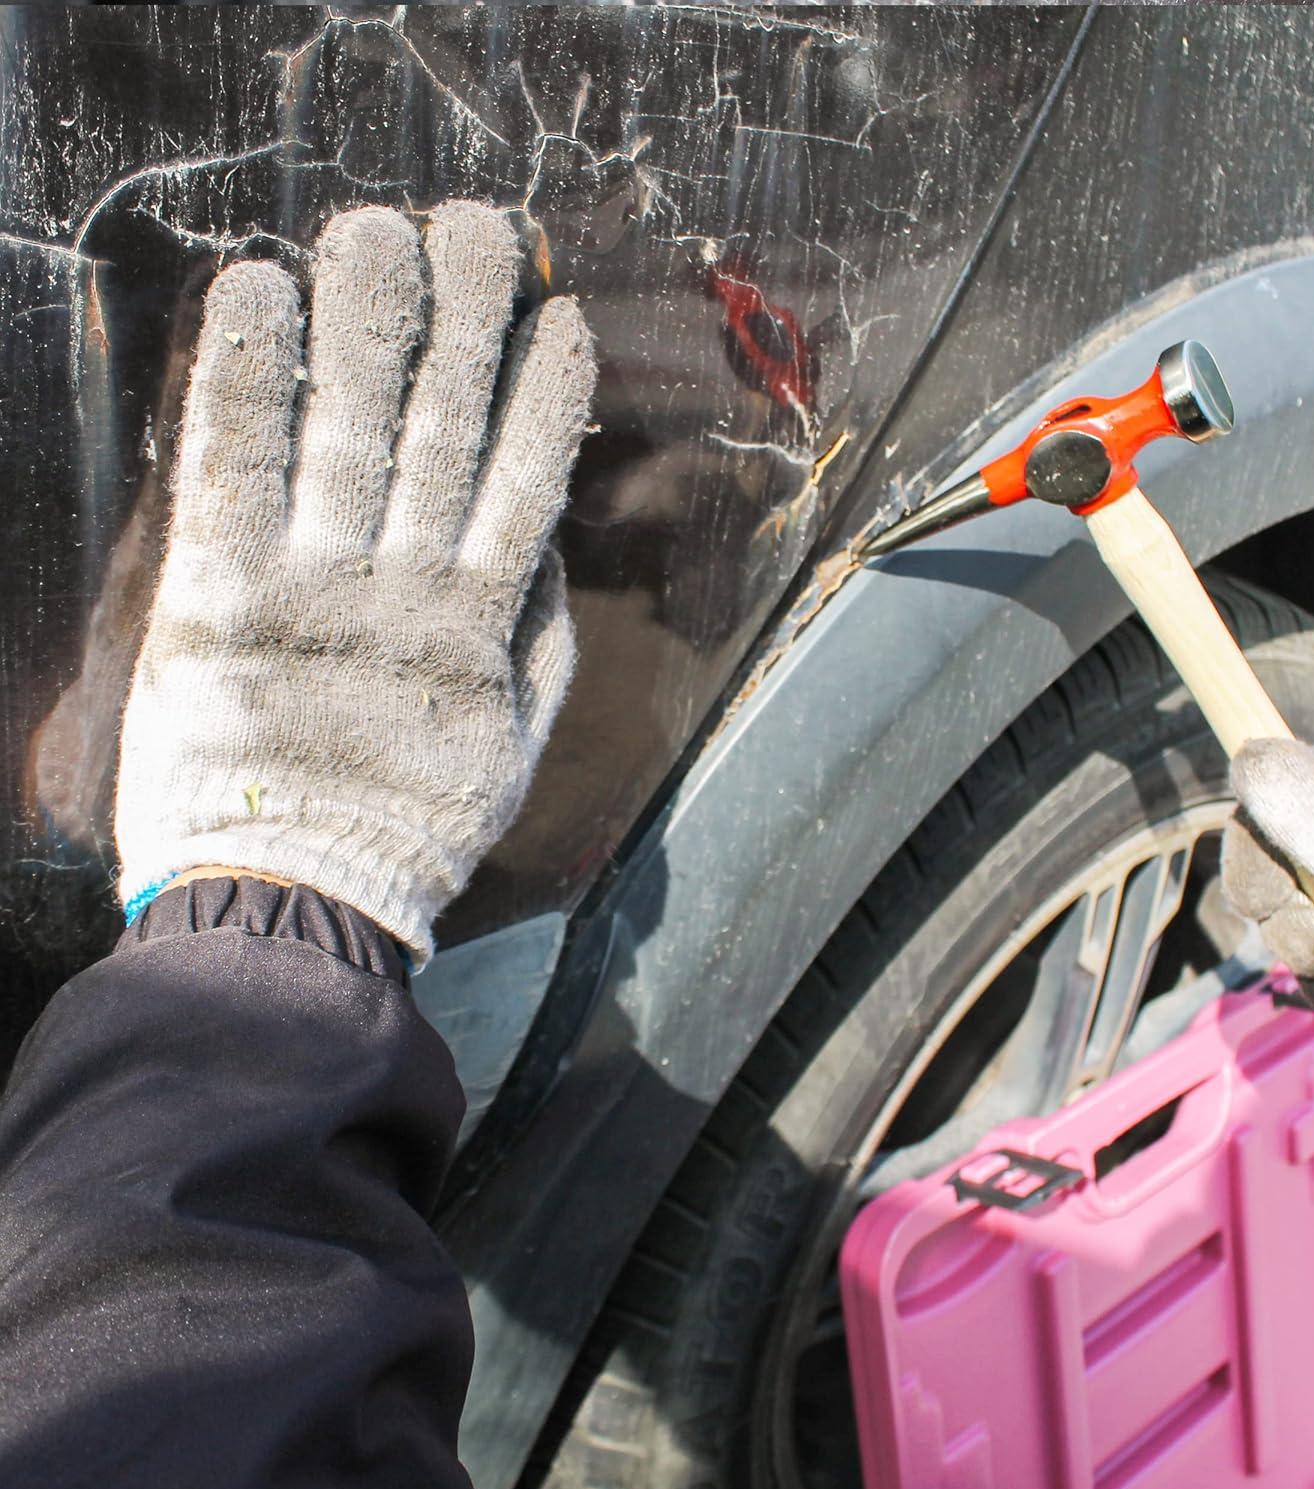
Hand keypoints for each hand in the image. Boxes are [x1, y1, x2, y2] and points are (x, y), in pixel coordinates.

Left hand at [115, 201, 595, 963]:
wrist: (294, 899)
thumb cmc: (407, 826)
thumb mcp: (510, 745)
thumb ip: (537, 643)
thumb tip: (543, 547)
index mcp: (475, 626)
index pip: (523, 483)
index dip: (545, 395)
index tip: (558, 318)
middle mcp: (403, 589)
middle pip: (442, 432)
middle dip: (465, 323)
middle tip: (476, 227)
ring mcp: (313, 588)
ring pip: (353, 432)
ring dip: (368, 322)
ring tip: (379, 228)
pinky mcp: (219, 595)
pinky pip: (238, 470)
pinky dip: (249, 381)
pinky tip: (258, 296)